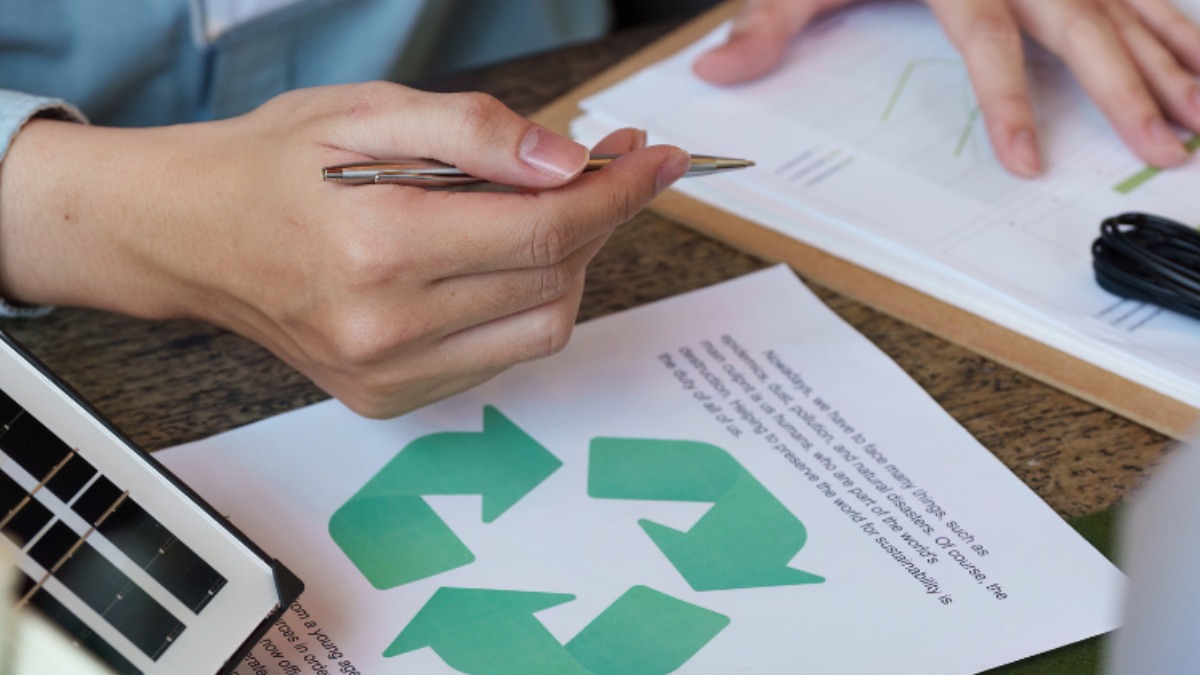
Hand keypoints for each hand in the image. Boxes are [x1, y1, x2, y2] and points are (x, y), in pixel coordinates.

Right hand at [0, 82, 688, 416]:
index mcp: (377, 246)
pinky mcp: (389, 399)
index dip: (617, 192)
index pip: (545, 231)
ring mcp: (387, 376)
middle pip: (554, 278)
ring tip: (545, 213)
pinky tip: (498, 261)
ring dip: (568, 265)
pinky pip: (501, 354)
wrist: (192, 235)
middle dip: (598, 217)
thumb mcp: (369, 112)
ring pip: (542, 326)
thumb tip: (570, 162)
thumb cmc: (273, 165)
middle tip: (603, 168)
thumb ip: (476, 133)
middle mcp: (385, 329)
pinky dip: (525, 303)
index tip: (656, 160)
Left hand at [693, 0, 1199, 176]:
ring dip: (1172, 59)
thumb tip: (714, 71)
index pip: (991, 43)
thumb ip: (764, 24)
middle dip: (1128, 88)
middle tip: (1164, 147)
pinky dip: (1173, 23)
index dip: (1011, 102)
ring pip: (1129, 2)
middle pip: (1084, 24)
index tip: (1027, 160)